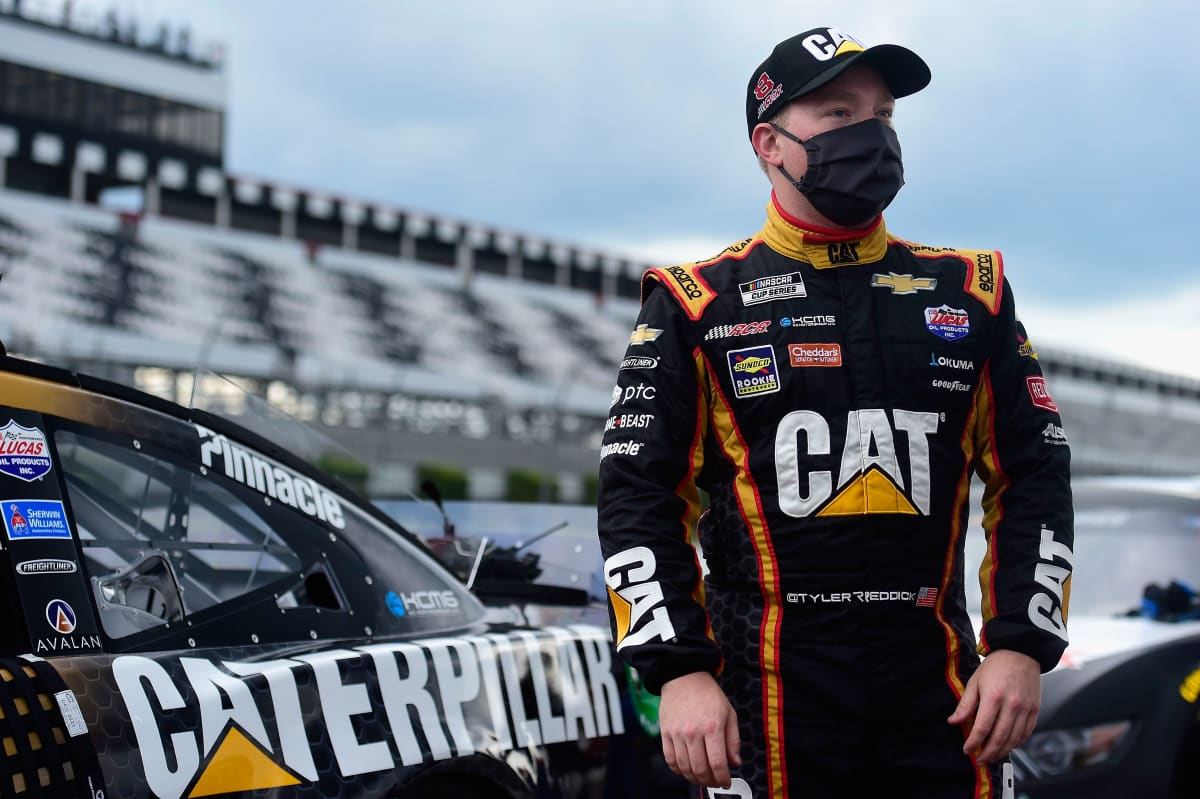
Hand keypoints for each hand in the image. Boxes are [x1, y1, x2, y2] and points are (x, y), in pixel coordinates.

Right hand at [659, 671, 741, 787]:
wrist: (684, 677)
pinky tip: (686, 770)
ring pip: (685, 768)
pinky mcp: (665, 733)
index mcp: (712, 726)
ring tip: (702, 778)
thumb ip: (733, 740)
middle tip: (715, 781)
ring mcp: (677, 733)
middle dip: (710, 781)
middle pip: (700, 769)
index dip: (723, 778)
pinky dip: (678, 770)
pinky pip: (670, 759)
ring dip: (694, 778)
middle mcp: (693, 732)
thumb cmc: (708, 694)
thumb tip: (735, 762)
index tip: (726, 782)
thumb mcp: (729, 713)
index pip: (717, 763)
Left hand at [948, 649, 1041, 764]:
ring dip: (1002, 752)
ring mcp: (1026, 709)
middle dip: (987, 752)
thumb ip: (966, 704)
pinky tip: (1008, 746)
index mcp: (994, 697)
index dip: (974, 742)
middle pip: (1000, 738)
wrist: (1021, 652)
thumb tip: (953, 721)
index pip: (982, 728)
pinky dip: (1017, 743)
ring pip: (1014, 739)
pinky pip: (1026, 733)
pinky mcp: (1035, 710)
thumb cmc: (996, 665)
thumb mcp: (975, 681)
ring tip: (991, 756)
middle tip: (979, 759)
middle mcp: (1012, 705)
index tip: (967, 749)